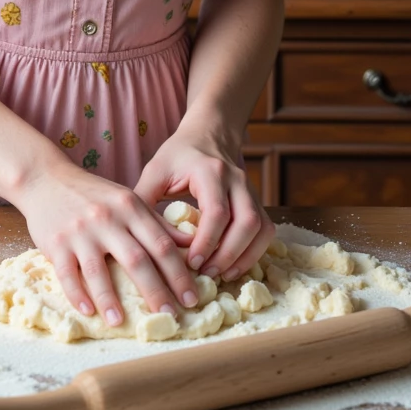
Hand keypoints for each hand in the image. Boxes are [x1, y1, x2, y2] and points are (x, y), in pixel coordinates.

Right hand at [15, 164, 202, 326]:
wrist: (46, 178)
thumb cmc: (93, 194)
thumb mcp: (128, 200)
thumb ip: (157, 223)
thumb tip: (191, 244)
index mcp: (130, 207)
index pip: (160, 244)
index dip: (179, 274)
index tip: (192, 298)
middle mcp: (107, 219)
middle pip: (136, 260)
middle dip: (156, 292)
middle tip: (170, 317)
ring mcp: (80, 231)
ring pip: (98, 270)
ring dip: (110, 300)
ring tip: (120, 324)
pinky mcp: (56, 243)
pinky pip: (67, 274)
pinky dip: (77, 294)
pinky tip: (87, 311)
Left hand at [133, 135, 274, 280]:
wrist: (208, 134)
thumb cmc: (179, 155)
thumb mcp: (155, 171)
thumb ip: (145, 201)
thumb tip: (144, 241)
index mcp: (210, 171)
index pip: (217, 211)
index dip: (207, 242)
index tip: (191, 264)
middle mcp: (236, 179)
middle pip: (246, 222)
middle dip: (228, 254)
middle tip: (206, 274)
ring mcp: (251, 190)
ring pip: (260, 228)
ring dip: (244, 256)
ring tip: (221, 275)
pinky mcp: (257, 201)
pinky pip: (266, 230)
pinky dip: (254, 252)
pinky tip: (235, 266)